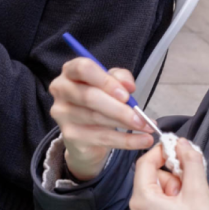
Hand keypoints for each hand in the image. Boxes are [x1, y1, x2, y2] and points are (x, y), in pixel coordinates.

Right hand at [49, 58, 156, 181]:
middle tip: (140, 116)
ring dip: (125, 124)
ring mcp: (63, 115)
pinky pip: (102, 138)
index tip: (127, 93)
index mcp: (70, 71)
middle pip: (89, 97)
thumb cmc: (98, 101)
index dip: (105, 81)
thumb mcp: (110, 84)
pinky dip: (126, 140)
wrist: (85, 134)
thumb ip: (120, 78)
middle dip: (118, 108)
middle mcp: (61, 90)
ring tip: (147, 127)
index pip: (83, 69)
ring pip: (96, 118)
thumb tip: (129, 86)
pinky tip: (143, 140)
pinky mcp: (70, 136)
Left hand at [129, 138, 208, 209]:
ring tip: (191, 204)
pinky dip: (171, 205)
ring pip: (157, 193)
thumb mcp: (198, 190)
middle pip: (152, 179)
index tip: (179, 149)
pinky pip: (158, 208)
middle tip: (191, 187)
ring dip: (174, 191)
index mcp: (142, 201)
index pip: (145, 164)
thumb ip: (190, 162)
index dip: (162, 152)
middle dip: (173, 177)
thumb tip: (182, 144)